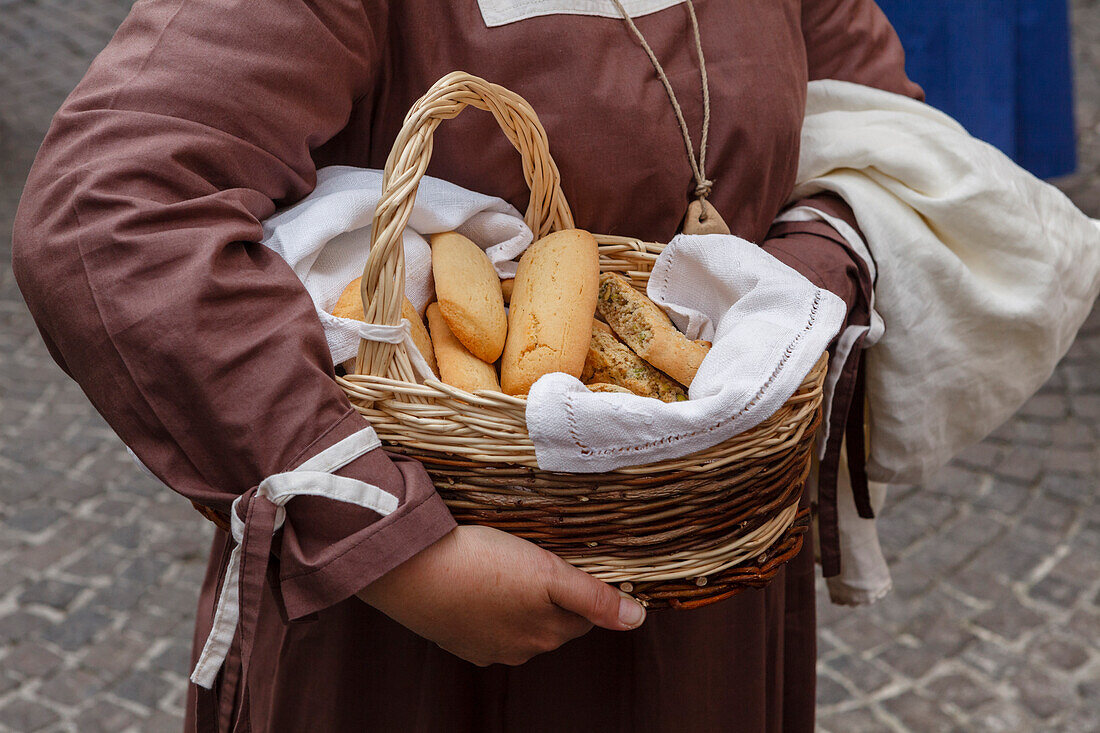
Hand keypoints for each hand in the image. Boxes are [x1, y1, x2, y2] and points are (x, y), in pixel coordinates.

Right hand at [357, 524, 645, 665]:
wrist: (411, 569)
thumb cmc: (482, 564)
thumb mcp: (548, 573)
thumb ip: (593, 597)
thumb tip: (637, 619)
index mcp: (546, 634)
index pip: (585, 614)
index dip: (582, 585)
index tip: (570, 560)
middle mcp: (519, 649)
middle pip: (553, 620)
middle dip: (552, 594)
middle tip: (535, 558)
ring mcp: (484, 646)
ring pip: (517, 621)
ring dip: (518, 599)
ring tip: (505, 565)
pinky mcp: (455, 636)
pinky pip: (483, 621)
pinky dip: (485, 604)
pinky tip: (477, 581)